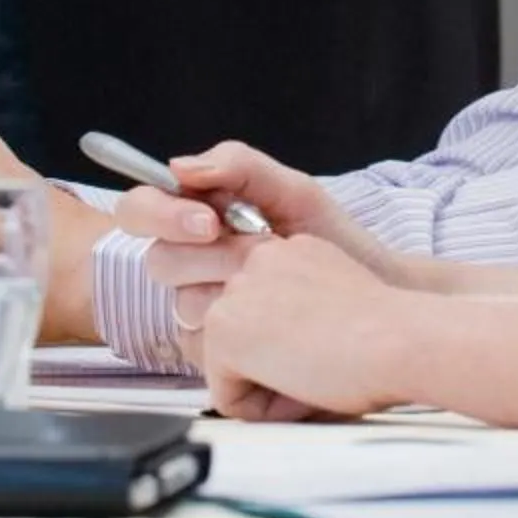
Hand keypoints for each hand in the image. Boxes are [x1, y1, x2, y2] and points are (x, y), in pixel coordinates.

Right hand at [113, 139, 388, 354]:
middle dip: (208, 258)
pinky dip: (239, 332)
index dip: (163, 215)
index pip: (140, 210)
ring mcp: (203, 307)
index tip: (208, 223)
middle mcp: (193, 263)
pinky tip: (274, 322)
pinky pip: (204, 347)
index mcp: (198, 217)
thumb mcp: (293, 192)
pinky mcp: (219, 352)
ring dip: (230, 295)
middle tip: (256, 253)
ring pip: (181, 306)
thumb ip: (238, 167)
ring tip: (279, 286)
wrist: (377, 292)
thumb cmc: (335, 239)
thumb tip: (179, 166)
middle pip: (159, 261)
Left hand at [200, 236, 414, 421]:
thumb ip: (299, 311)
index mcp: (289, 250)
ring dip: (269, 385)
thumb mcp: (335, 301)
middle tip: (327, 363)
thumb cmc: (388, 332)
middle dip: (276, 366)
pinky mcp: (223, 328)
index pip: (263, 316)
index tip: (334, 343)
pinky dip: (261, 409)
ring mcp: (235, 291)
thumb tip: (274, 352)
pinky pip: (227, 395)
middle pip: (244, 340)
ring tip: (317, 374)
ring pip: (232, 367)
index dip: (296, 348)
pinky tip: (302, 387)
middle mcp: (256, 258)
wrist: (400, 339)